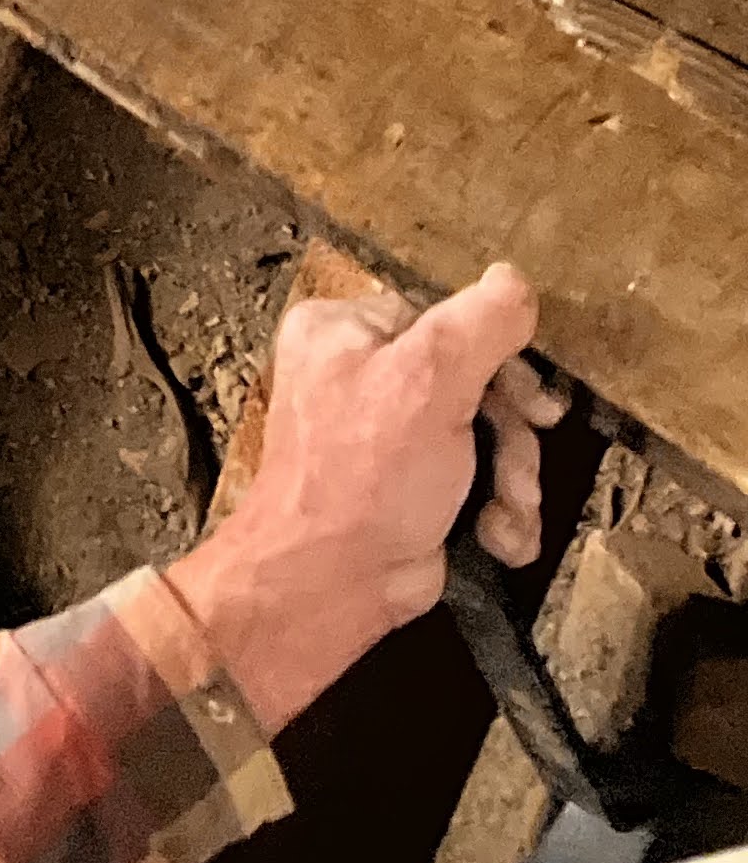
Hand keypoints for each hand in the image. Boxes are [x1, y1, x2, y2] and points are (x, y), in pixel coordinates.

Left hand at [170, 261, 560, 730]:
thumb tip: (512, 279)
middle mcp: (359, 375)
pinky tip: (498, 539)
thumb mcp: (429, 381)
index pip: (444, 318)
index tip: (533, 400)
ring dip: (511, 483)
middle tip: (520, 467)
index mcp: (343, 331)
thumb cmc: (362, 478)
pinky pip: (476, 482)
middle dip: (511, 435)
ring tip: (505, 514)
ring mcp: (385, 435)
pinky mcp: (410, 487)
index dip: (496, 359)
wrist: (330, 583)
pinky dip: (496, 514)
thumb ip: (478, 325)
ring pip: (487, 437)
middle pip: (476, 381)